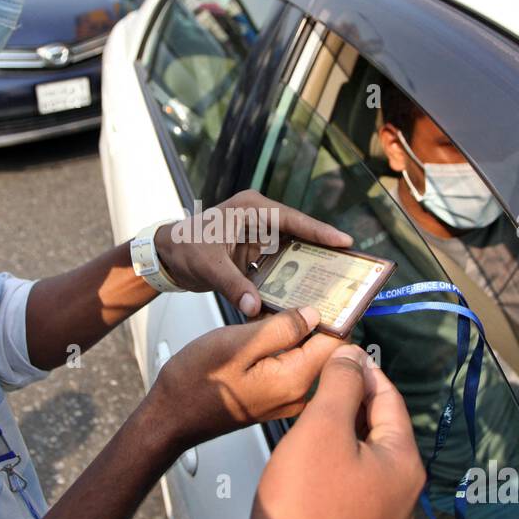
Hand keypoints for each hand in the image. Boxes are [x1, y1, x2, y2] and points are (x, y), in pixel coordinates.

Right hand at [146, 306, 342, 450]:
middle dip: (316, 321)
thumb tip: (313, 315)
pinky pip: (292, 367)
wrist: (171, 417)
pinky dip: (285, 348)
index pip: (336, 343)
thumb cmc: (195, 382)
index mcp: (293, 380)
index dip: (335, 314)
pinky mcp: (275, 400)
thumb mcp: (236, 344)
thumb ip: (280, 329)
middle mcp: (297, 395)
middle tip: (298, 293)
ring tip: (277, 310)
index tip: (329, 291)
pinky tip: (265, 333)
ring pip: (307, 357)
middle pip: (325, 350)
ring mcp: (287, 401)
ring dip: (298, 333)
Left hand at [153, 189, 352, 315]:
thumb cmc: (184, 248)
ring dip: (309, 266)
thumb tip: (256, 309)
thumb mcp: (209, 266)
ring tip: (335, 281)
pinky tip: (306, 293)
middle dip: (322, 250)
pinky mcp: (256, 253)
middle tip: (350, 265)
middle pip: (299, 234)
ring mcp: (259, 236)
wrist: (167, 256)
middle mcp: (260, 218)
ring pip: (292, 250)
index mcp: (251, 209)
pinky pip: (280, 265)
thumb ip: (235, 286)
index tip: (344, 242)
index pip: (292, 219)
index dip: (320, 231)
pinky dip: (290, 278)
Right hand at [221, 346, 424, 518]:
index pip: (388, 398)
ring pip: (364, 458)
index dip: (360, 370)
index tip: (335, 353)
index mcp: (405, 462)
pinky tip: (305, 464)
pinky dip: (332, 466)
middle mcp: (404, 493)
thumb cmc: (304, 507)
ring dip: (338, 434)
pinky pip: (351, 486)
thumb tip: (353, 356)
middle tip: (314, 383)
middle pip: (379, 429)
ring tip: (305, 419)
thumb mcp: (322, 428)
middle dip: (348, 402)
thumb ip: (341, 385)